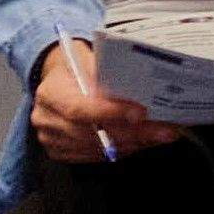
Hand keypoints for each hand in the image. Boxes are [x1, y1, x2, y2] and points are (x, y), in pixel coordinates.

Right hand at [31, 37, 180, 164]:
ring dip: (134, 143)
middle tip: (166, 130)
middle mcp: (47, 120)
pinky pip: (97, 156)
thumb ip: (105, 69)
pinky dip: (124, 149)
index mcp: (50, 93)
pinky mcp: (62, 152)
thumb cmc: (77, 67)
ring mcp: (52, 140)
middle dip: (133, 133)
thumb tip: (138, 81)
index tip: (140, 113)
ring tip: (162, 134)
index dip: (110, 113)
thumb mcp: (87, 57)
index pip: (78, 109)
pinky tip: (144, 140)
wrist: (59, 81)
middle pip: (92, 134)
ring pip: (99, 148)